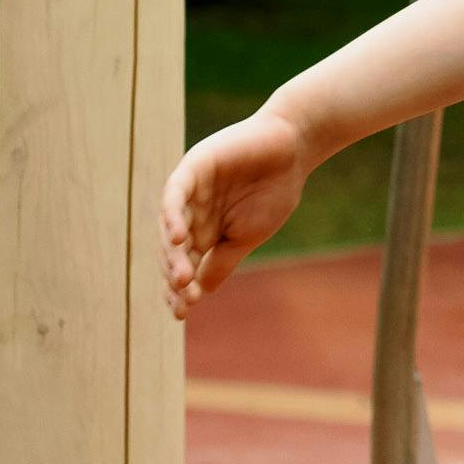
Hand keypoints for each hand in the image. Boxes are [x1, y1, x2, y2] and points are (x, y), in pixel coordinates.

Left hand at [160, 108, 310, 319]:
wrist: (293, 151)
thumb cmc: (274, 191)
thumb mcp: (246, 236)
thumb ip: (222, 260)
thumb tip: (202, 290)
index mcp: (204, 230)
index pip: (183, 262)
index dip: (179, 288)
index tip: (182, 312)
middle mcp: (191, 212)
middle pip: (172, 249)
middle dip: (176, 275)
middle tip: (185, 298)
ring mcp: (190, 190)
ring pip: (171, 226)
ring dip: (173, 253)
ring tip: (181, 279)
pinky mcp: (194, 167)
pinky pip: (175, 194)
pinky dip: (173, 216)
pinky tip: (179, 239)